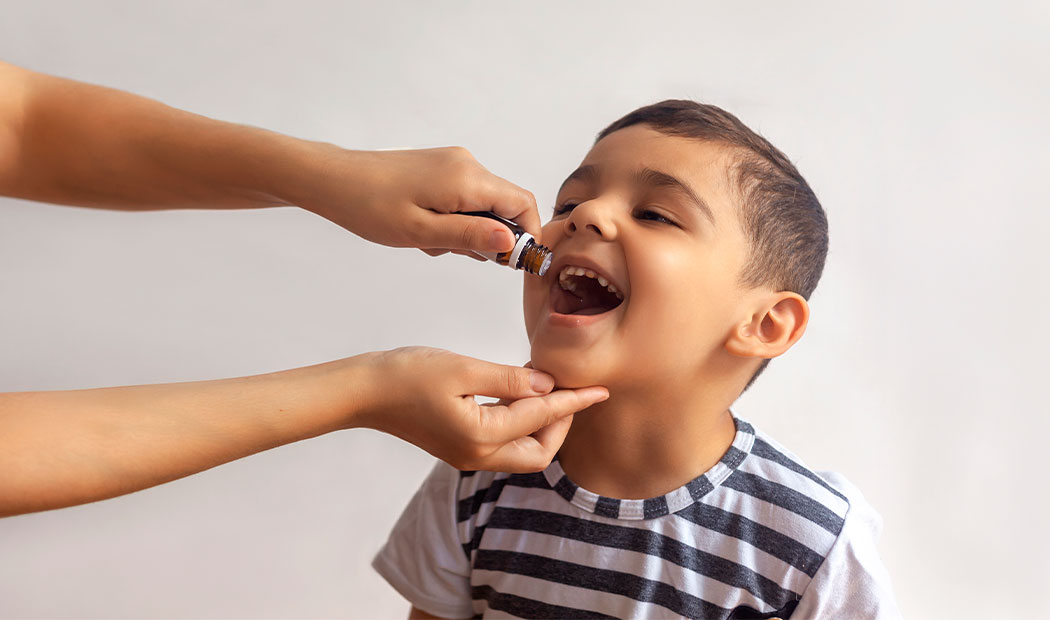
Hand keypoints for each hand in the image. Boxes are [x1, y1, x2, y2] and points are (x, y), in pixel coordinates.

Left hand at [296, 146, 540, 257]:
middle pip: (504, 205)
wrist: (333, 180)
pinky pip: (464, 196)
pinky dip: (454, 217)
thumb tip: (511, 241)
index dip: (527, 236)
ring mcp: (454, 163)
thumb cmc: (369, 206)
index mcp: (466, 179)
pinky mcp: (441, 166)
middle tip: (453, 252)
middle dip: (489, 236)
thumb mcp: (421, 232)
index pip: (522, 205)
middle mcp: (467, 164)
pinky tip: (424, 227)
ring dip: (467, 229)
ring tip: (429, 240)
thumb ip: (470, 235)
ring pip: (483, 203)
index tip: (512, 263)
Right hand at [354, 347, 607, 471]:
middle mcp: (478, 455)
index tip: (600, 390)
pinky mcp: (461, 447)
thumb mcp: (463, 368)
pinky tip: (521, 392)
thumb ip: (510, 378)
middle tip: (570, 387)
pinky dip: (521, 421)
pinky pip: (504, 442)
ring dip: (541, 422)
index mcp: (482, 436)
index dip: (574, 403)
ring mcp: (468, 455)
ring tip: (547, 384)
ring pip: (523, 450)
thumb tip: (546, 383)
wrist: (364, 392)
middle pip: (539, 452)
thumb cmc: (407, 375)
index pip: (541, 419)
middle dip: (561, 422)